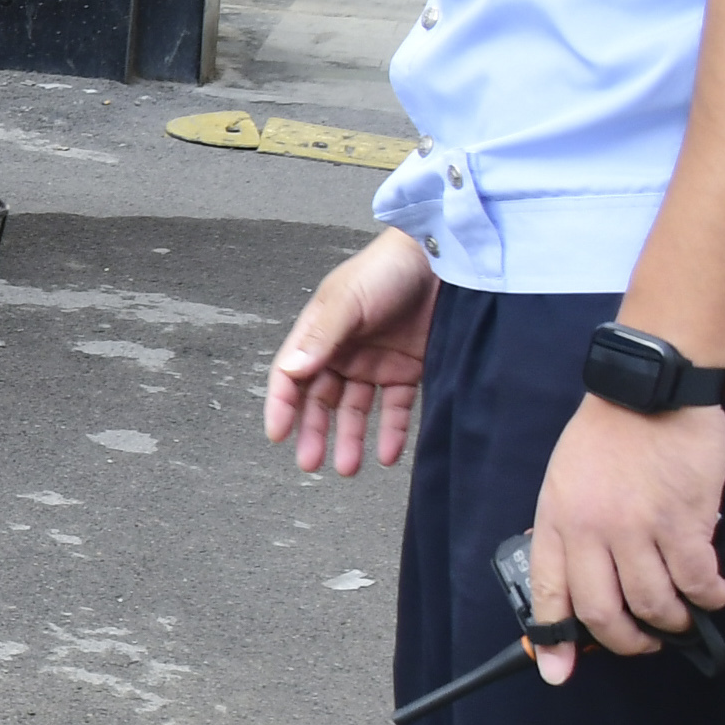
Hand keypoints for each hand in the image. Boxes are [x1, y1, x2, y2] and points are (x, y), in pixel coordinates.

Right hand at [263, 227, 436, 474]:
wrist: (446, 257)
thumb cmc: (390, 267)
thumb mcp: (349, 300)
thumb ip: (321, 336)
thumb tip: (291, 371)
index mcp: (321, 333)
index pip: (291, 375)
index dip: (281, 405)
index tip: (278, 435)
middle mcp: (344, 350)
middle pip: (321, 399)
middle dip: (314, 431)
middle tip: (311, 462)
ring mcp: (376, 361)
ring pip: (356, 409)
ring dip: (350, 438)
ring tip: (349, 466)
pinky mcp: (409, 369)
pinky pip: (396, 408)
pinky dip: (391, 432)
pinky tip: (387, 453)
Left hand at [526, 397, 724, 676]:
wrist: (650, 391)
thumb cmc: (607, 434)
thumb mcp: (565, 481)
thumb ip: (570, 529)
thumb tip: (579, 576)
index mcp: (557, 522)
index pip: (550, 594)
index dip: (554, 641)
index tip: (558, 672)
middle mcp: (591, 531)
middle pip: (605, 614)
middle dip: (629, 642)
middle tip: (646, 642)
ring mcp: (637, 529)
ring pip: (656, 604)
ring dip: (674, 621)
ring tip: (684, 616)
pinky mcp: (682, 521)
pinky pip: (698, 580)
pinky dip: (712, 596)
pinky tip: (717, 592)